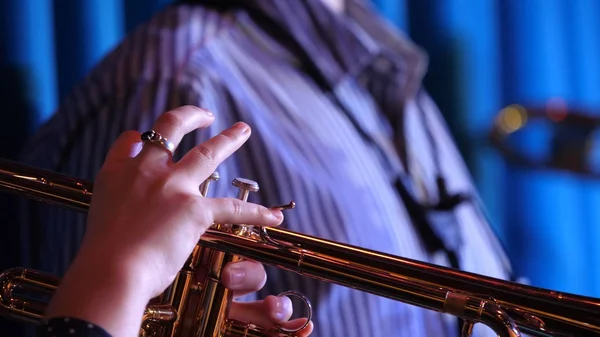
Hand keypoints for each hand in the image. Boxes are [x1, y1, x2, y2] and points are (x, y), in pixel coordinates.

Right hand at [45, 106, 311, 335]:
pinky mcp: (194, 209)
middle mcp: (145, 171)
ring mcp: (172, 186)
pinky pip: (233, 208)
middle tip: (206, 115)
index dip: (140, 137)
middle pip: (170, 128)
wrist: (110, 273)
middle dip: (191, 116)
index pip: (130, 140)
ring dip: (228, 139)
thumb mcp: (99, 219)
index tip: (146, 138)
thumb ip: (117, 205)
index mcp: (116, 173)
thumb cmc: (101, 258)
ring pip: (207, 153)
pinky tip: (273, 214)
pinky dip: (257, 212)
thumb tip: (130, 215)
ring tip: (242, 130)